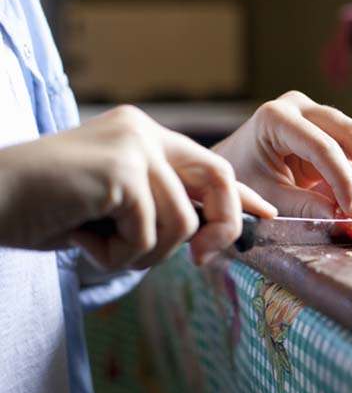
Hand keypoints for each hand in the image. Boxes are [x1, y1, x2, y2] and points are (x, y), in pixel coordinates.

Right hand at [0, 105, 276, 269]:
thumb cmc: (42, 209)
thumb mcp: (112, 207)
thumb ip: (157, 208)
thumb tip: (205, 234)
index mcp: (142, 136)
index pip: (208, 163)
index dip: (240, 193)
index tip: (267, 214)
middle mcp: (142, 132)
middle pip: (218, 178)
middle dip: (221, 227)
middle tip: (203, 261)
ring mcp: (132, 146)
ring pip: (180, 222)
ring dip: (143, 252)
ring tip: (99, 243)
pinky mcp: (118, 170)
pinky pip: (147, 234)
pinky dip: (116, 255)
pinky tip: (81, 238)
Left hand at [213, 91, 351, 218]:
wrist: (230, 166)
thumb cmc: (242, 180)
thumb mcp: (268, 197)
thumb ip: (304, 207)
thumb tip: (345, 218)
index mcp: (276, 118)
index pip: (323, 147)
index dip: (345, 181)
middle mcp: (300, 107)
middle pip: (351, 134)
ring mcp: (316, 114)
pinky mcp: (328, 129)